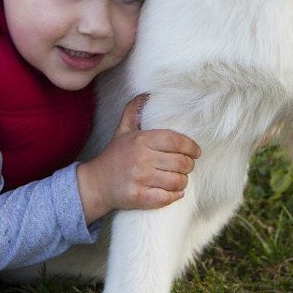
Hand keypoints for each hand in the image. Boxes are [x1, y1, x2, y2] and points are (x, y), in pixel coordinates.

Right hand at [76, 95, 200, 223]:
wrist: (96, 183)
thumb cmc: (114, 155)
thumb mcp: (123, 130)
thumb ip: (134, 111)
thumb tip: (146, 94)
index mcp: (141, 140)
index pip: (176, 141)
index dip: (191, 147)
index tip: (196, 152)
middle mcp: (141, 158)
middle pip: (181, 163)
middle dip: (189, 165)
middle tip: (187, 166)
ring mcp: (140, 179)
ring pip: (177, 181)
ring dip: (183, 181)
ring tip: (179, 179)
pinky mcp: (138, 197)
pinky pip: (167, 198)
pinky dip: (175, 196)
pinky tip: (174, 192)